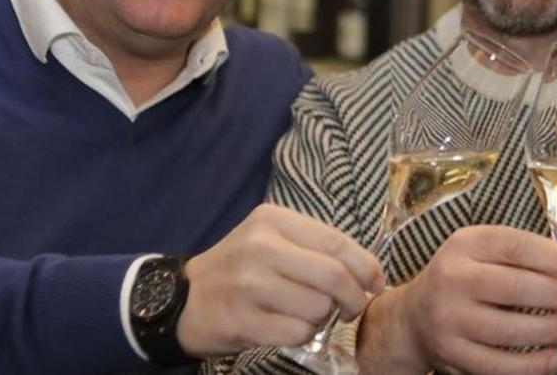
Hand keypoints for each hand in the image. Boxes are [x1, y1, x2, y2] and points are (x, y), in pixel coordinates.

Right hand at [175, 203, 384, 355]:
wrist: (181, 298)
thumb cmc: (239, 268)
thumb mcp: (271, 240)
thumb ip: (315, 247)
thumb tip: (370, 271)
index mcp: (273, 221)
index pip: (337, 243)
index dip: (367, 266)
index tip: (376, 283)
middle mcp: (260, 248)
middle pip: (334, 277)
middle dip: (354, 298)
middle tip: (352, 308)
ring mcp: (248, 285)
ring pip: (318, 308)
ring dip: (324, 319)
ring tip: (309, 316)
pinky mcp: (241, 320)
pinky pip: (297, 333)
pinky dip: (304, 335)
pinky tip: (290, 327)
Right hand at [358, 225, 556, 374]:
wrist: (413, 316)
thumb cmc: (464, 277)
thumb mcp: (481, 250)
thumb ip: (521, 253)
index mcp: (465, 245)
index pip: (515, 246)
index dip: (555, 258)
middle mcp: (452, 279)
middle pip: (515, 288)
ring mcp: (449, 319)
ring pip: (509, 330)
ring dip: (552, 330)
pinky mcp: (451, 354)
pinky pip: (498, 366)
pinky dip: (532, 365)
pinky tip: (555, 358)